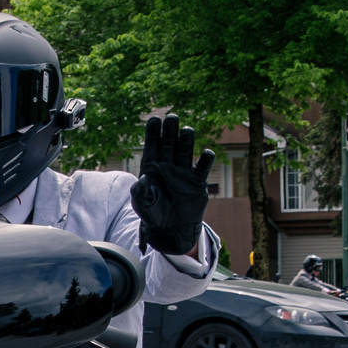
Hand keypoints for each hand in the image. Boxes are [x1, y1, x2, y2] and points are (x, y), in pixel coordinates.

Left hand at [129, 115, 215, 255]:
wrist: (171, 230)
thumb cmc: (152, 215)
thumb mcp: (142, 205)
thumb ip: (141, 192)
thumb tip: (144, 179)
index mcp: (151, 167)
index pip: (152, 145)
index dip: (153, 132)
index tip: (154, 120)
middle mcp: (167, 166)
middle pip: (169, 143)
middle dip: (170, 130)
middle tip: (172, 117)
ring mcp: (183, 172)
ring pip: (185, 150)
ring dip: (187, 140)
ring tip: (187, 130)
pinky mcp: (197, 182)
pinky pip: (203, 167)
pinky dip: (207, 159)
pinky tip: (206, 154)